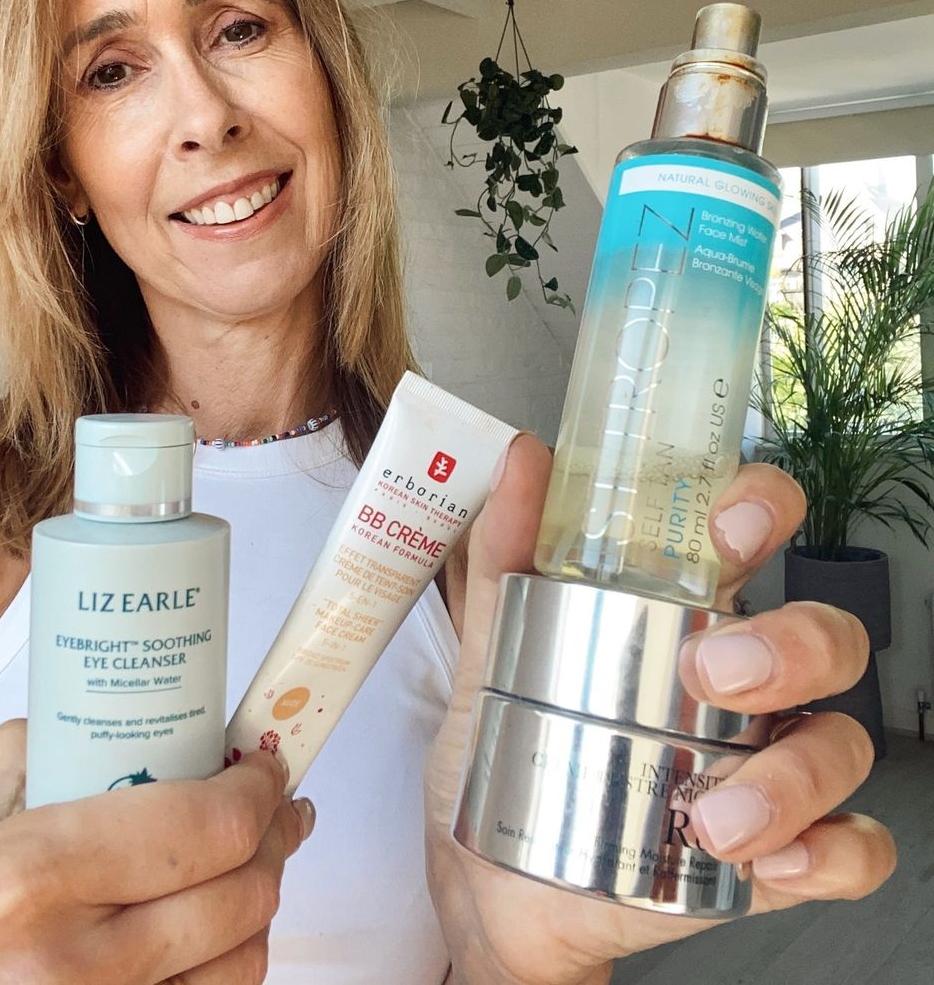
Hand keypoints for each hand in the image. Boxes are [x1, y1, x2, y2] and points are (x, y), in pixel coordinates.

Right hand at [0, 719, 312, 983]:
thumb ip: (49, 752)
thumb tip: (138, 726)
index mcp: (31, 876)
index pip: (204, 826)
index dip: (257, 789)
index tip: (263, 766)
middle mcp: (69, 964)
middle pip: (240, 895)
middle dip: (275, 837)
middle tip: (274, 806)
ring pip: (239, 965)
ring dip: (259, 904)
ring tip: (250, 864)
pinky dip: (223, 964)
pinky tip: (211, 931)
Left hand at [425, 437, 895, 984]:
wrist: (490, 884)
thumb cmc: (502, 749)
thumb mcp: (489, 646)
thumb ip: (503, 552)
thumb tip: (523, 457)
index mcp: (682, 611)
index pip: (756, 531)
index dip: (766, 506)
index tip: (735, 520)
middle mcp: (743, 681)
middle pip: (824, 635)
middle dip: (792, 646)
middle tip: (714, 673)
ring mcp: (764, 764)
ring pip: (841, 741)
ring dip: (793, 773)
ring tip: (712, 816)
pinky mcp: (773, 850)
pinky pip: (852, 848)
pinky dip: (831, 853)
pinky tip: (772, 861)